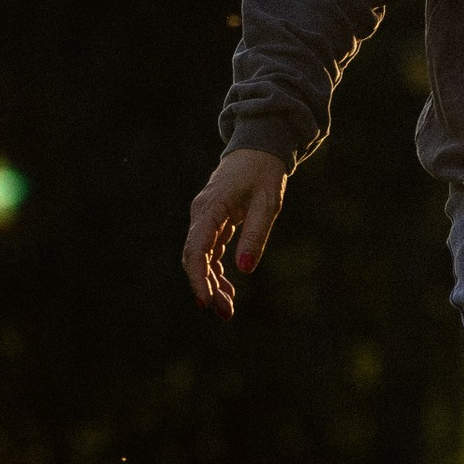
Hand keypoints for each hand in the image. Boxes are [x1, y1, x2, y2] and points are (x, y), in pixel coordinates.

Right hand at [184, 147, 286, 317]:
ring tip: (227, 310)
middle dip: (207, 287)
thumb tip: (245, 268)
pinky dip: (217, 272)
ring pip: (201, 258)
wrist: (258, 149)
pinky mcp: (213, 223)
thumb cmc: (264, 173)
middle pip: (196, 258)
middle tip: (225, 314)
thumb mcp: (267, 204)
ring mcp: (205, 220)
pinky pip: (210, 253)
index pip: (197, 249)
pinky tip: (228, 291)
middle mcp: (201, 215)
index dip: (198, 278)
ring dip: (212, 284)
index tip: (205, 301)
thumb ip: (255, 233)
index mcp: (210, 208)